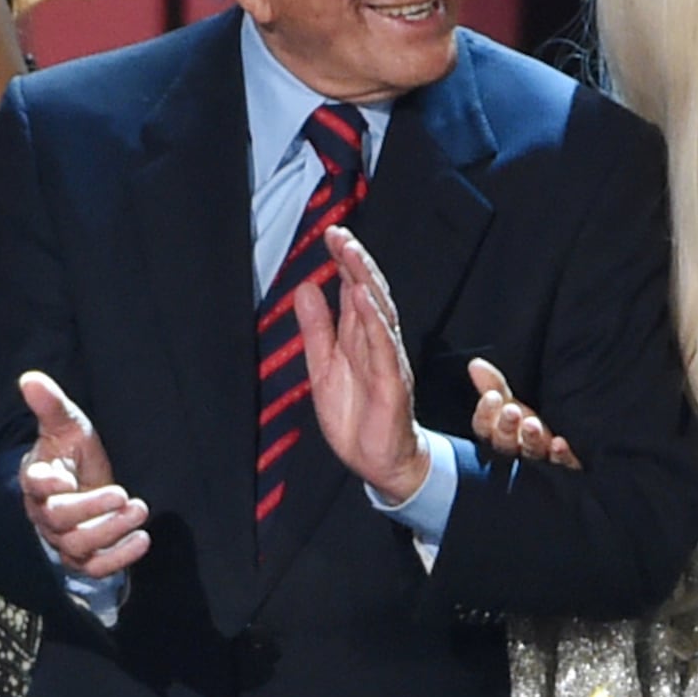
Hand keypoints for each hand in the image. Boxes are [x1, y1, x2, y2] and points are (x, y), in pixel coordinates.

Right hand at [17, 370, 147, 578]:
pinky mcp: (83, 557)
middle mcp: (45, 514)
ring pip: (77, 546)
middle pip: (58, 520)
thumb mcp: (67, 425)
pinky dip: (118, 560)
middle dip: (91, 509)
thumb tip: (30, 378)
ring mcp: (63, 539)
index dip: (46, 485)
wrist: (87, 483)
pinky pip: (95, 569)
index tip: (66, 479)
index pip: (34, 486)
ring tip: (139, 511)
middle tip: (123, 495)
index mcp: (36, 480)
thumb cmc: (74, 454)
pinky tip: (141, 540)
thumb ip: (50, 404)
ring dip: (110, 532)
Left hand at [288, 227, 427, 502]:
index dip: (343, 261)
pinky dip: (374, 320)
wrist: (379, 462)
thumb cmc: (356, 416)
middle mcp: (376, 342)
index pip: (352, 289)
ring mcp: (386, 359)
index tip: (332, 234)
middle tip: (340, 234)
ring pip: (379, 312)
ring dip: (365, 280)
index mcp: (358, 337)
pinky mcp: (392, 381)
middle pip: (368, 292)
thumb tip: (306, 288)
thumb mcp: (322, 367)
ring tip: (350, 253)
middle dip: (354, 261)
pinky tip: (363, 297)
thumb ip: (316, 329)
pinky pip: (384, 346)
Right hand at [468, 355, 578, 468]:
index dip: (486, 414)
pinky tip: (558, 443)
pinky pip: (558, 464)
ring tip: (532, 424)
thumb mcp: (511, 403)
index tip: (492, 397)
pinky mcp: (560, 466)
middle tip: (511, 411)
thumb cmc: (529, 425)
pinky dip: (559, 455)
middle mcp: (516, 449)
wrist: (563, 443)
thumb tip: (475, 364)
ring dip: (530, 439)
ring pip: (530, 453)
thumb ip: (494, 386)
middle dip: (506, 427)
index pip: (485, 428)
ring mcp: (537, 460)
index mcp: (499, 433)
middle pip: (504, 443)